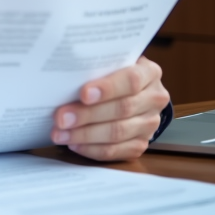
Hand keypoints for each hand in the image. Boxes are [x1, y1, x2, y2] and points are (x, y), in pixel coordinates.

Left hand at [50, 56, 169, 160]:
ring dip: (85, 135)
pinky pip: (115, 151)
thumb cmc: (113, 73)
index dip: (107, 88)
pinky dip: (91, 149)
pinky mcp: (141, 144)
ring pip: (117, 133)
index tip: (83, 94)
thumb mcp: (110, 63)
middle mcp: (154, 99)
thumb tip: (65, 75)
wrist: (131, 92)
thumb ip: (97, 68)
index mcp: (149, 73)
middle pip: (122, 109)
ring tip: (60, 133)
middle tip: (61, 118)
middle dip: (88, 115)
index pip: (131, 80)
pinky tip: (73, 144)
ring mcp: (150, 124)